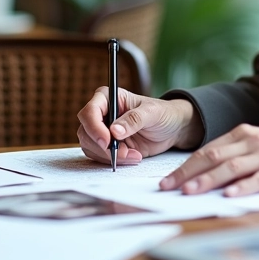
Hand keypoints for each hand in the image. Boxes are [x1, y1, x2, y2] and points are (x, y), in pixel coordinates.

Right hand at [77, 88, 202, 165]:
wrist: (172, 129)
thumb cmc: (163, 113)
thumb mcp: (152, 113)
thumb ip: (134, 119)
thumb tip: (114, 130)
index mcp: (108, 98)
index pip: (89, 112)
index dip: (94, 127)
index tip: (107, 141)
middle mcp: (102, 114)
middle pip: (86, 131)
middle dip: (103, 147)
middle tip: (123, 153)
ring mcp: (103, 131)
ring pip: (90, 146)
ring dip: (109, 156)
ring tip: (133, 154)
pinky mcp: (109, 146)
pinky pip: (100, 157)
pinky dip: (115, 161)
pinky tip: (133, 156)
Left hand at [159, 124, 258, 196]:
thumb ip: (235, 154)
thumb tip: (203, 174)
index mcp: (243, 134)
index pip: (207, 150)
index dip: (185, 166)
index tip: (167, 181)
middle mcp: (253, 141)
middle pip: (214, 157)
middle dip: (188, 174)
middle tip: (169, 188)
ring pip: (232, 168)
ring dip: (208, 180)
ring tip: (190, 192)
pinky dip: (243, 187)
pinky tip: (230, 195)